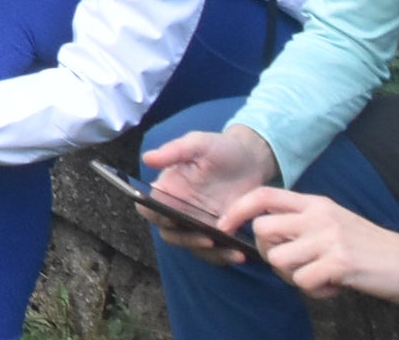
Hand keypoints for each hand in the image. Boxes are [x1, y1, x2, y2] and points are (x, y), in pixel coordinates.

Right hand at [143, 126, 282, 264]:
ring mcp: (199, 222)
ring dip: (207, 252)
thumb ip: (174, 150)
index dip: (154, 215)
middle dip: (185, 239)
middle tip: (207, 238)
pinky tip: (239, 253)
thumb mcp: (198, 143)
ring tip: (230, 251)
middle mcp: (179, 209)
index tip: (170, 218)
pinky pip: (214, 251)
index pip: (148, 207)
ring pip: (191, 246)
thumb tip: (146, 159)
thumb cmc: (221, 147)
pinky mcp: (219, 232)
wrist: (252, 159)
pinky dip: (223, 256)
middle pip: (169, 233)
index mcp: (168, 189)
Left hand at [230, 189, 398, 303]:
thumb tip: (269, 239)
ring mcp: (329, 238)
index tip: (224, 226)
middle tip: (294, 267)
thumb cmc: (372, 248)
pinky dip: (316, 291)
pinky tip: (336, 287)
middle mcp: (319, 216)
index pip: (263, 196)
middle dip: (269, 254)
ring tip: (320, 278)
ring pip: (279, 259)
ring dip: (294, 277)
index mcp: (316, 204)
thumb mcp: (336, 223)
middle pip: (262, 231)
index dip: (237, 210)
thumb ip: (304, 225)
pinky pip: (303, 281)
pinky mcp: (340, 263)